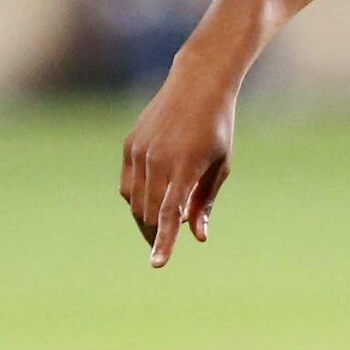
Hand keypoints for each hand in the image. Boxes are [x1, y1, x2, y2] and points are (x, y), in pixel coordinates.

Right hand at [121, 66, 237, 266]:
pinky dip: (138, 199)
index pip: (169, 214)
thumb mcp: (221, 164)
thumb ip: (206, 201)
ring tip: (161, 224)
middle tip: (168, 243)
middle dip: (158, 233)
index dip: (164, 242)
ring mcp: (139, 153)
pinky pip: (128, 185)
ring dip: (147, 219)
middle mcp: (157, 160)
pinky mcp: (129, 146)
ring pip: (135, 202)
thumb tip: (197, 236)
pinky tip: (151, 201)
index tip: (158, 265)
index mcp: (185, 166)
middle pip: (150, 213)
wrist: (197, 85)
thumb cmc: (218, 127)